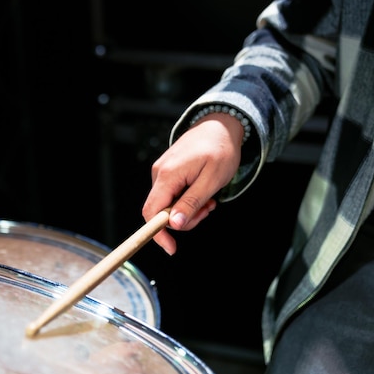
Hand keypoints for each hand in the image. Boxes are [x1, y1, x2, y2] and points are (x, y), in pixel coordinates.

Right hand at [142, 111, 242, 254]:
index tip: (171, 248)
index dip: (158, 233)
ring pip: (169, 204)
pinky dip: (187, 199)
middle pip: (162, 211)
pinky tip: (203, 191)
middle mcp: (160, 172)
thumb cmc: (220, 149)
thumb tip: (175, 224)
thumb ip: (192, 202)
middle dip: (184, 218)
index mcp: (168, 175)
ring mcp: (163, 170)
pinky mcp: (168, 170)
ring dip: (189, 208)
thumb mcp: (211, 180)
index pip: (152, 212)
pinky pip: (173, 193)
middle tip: (208, 210)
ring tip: (209, 199)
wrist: (221, 125)